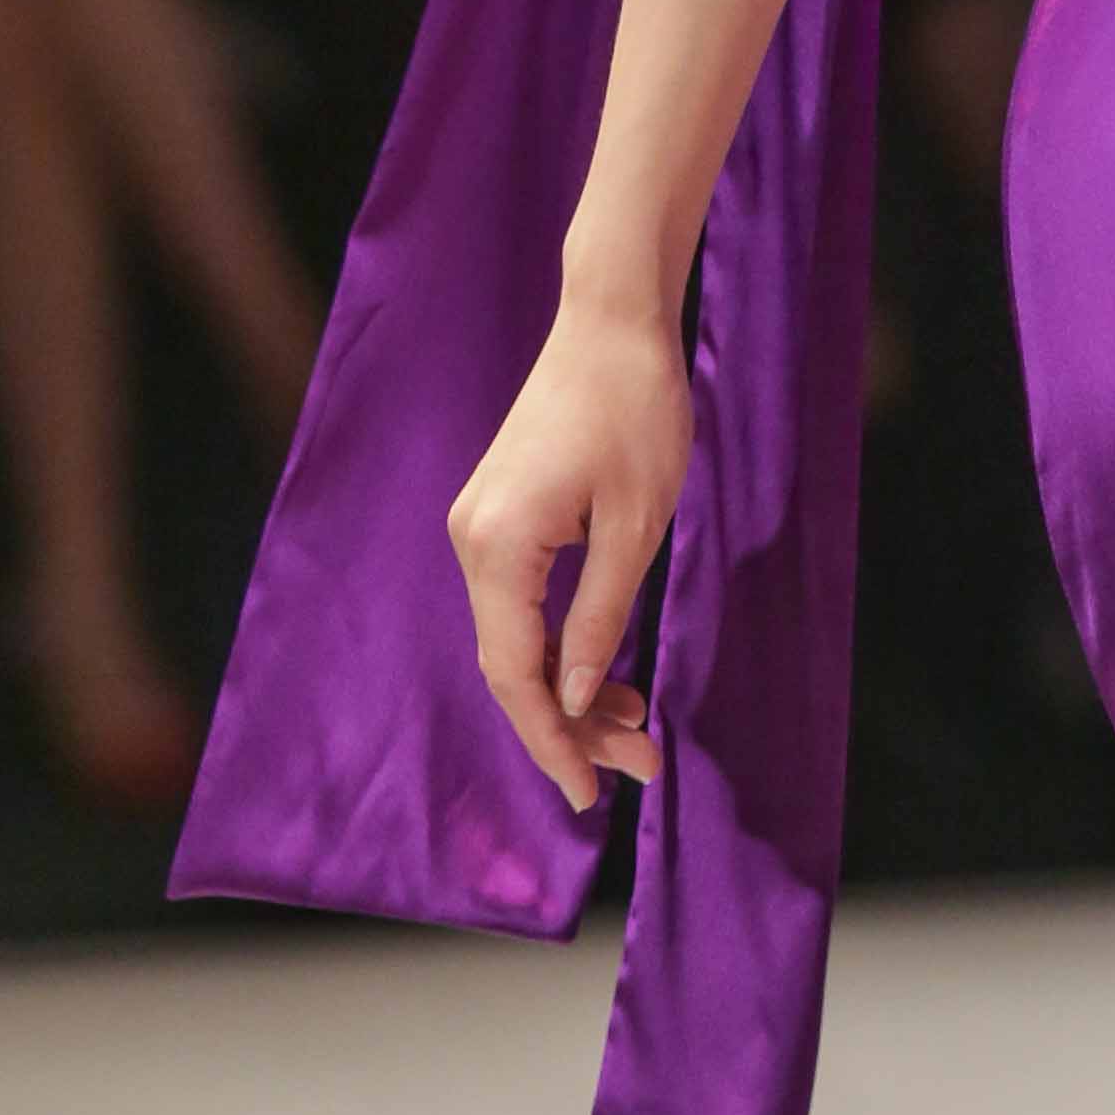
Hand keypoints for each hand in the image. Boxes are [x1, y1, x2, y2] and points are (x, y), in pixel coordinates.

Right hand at [445, 286, 692, 814]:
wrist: (613, 319)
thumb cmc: (637, 410)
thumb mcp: (637, 525)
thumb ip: (601, 617)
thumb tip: (577, 697)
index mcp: (498, 547)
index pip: (514, 674)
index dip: (551, 739)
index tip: (589, 795)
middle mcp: (472, 540)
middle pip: (513, 663)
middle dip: (575, 722)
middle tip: (642, 763)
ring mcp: (481, 525)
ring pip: (520, 636)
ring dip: (575, 685)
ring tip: (639, 728)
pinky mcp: (501, 512)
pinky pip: (524, 601)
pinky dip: (565, 641)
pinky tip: (610, 671)